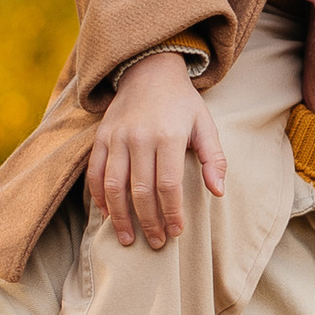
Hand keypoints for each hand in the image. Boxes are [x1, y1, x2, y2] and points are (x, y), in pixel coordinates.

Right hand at [92, 51, 225, 251]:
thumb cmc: (181, 104)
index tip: (176, 231)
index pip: (168, 185)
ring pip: (113, 186)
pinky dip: (99, 197)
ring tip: (128, 238)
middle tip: (156, 242)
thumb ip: (214, 158)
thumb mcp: (205, 125)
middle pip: (140, 191)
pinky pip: (95, 173)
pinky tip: (108, 214)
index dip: (171, 213)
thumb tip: (218, 191)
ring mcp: (116, 138)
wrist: (149, 71)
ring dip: (120, 217)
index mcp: (168, 136)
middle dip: (148, 221)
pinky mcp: (101, 138)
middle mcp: (139, 138)